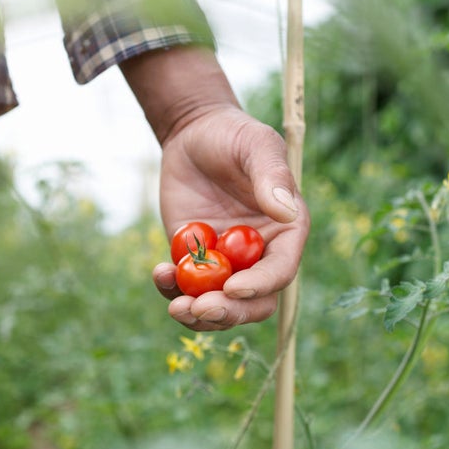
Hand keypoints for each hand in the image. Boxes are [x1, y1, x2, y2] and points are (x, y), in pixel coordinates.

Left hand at [153, 105, 309, 329]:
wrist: (193, 134)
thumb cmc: (233, 135)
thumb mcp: (256, 145)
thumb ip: (272, 177)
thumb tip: (287, 212)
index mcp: (285, 232)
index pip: (280, 271)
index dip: (259, 286)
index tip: (232, 287)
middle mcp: (260, 254)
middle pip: (253, 302)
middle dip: (228, 311)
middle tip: (198, 307)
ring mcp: (226, 262)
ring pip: (219, 304)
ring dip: (198, 314)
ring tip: (175, 306)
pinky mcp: (195, 260)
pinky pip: (186, 287)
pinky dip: (172, 289)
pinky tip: (161, 273)